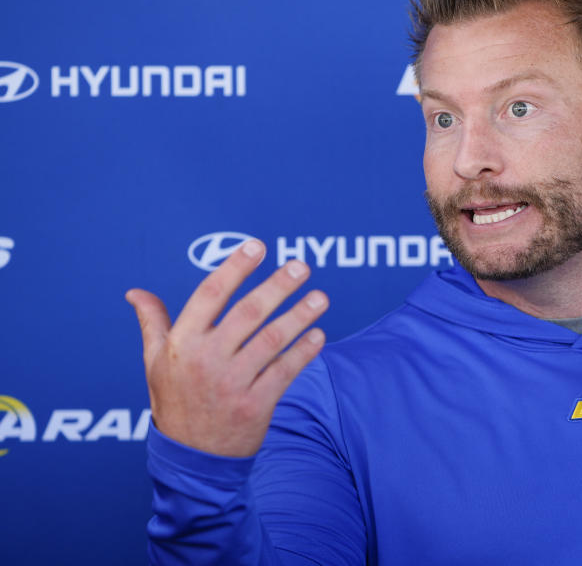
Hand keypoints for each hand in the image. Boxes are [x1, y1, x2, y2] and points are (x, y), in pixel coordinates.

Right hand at [126, 240, 327, 456]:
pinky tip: (319, 335)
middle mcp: (206, 360)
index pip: (210, 294)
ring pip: (272, 340)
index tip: (257, 246)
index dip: (235, 267)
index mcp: (182, 344)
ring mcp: (231, 384)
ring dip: (300, 315)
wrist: (190, 461)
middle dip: (278, 286)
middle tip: (302, 265)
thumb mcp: (155, 363)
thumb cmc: (174, 402)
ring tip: (321, 297)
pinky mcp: (255, 406)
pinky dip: (304, 352)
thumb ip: (152, 324)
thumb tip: (135, 292)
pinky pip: (285, 372)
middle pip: (248, 312)